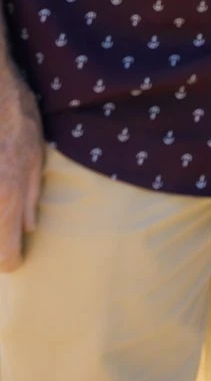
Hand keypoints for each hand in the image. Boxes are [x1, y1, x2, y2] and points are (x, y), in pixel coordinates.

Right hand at [0, 66, 42, 272]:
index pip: (7, 258)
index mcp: (6, 204)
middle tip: (9, 228)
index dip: (14, 259)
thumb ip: (30, 199)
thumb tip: (30, 228)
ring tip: (9, 190)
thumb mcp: (36, 159)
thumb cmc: (18, 121)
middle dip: (0, 241)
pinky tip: (3, 180)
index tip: (17, 253)